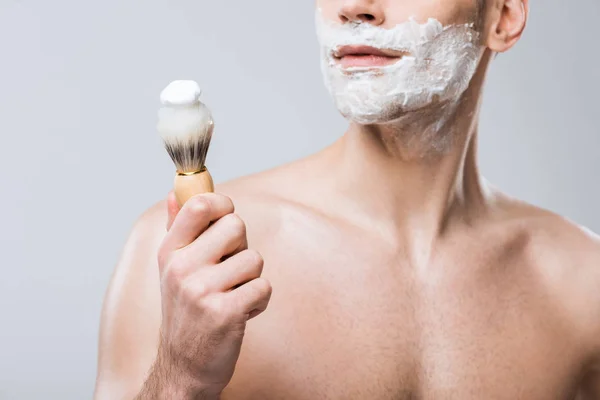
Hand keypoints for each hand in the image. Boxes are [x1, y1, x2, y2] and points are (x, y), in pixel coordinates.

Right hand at [156, 191, 271, 395]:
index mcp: (170, 252)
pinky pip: (263, 286)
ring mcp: (201, 291)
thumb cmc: (185, 312)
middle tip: (229, 271)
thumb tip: (175, 193)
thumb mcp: (171, 269)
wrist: (184, 366)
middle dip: (241, 247)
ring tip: (233, 295)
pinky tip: (241, 312)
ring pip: (254, 259)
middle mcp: (181, 268)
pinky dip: (259, 301)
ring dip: (251, 279)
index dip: (223, 205)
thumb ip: (177, 229)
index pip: (200, 205)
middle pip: (236, 226)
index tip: (226, 219)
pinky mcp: (225, 313)